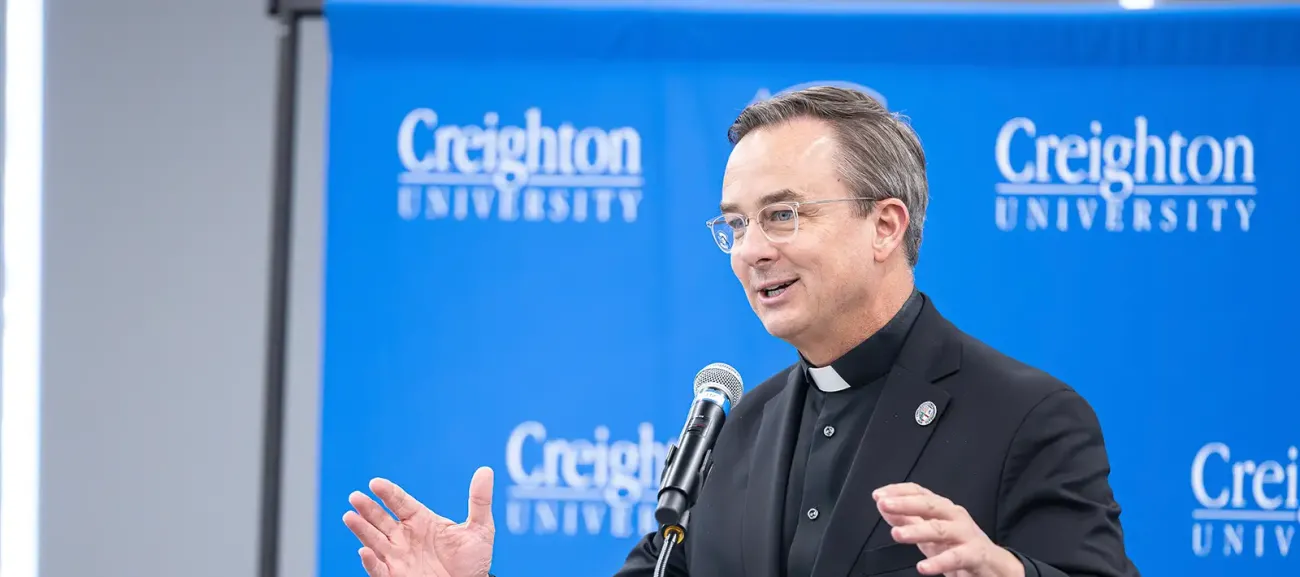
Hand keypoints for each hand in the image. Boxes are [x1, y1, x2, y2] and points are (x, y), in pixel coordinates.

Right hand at [343, 466, 495, 576]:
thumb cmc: (473, 561)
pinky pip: (379, 569)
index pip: (400, 502)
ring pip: (374, 541)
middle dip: (367, 508)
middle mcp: (405, 537)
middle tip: (355, 497)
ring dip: (361, 530)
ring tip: (349, 517)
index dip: (387, 493)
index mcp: (421, 521)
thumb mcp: (480, 529)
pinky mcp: (396, 576)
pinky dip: (371, 562)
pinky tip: (364, 551)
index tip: (375, 483)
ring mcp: (399, 557)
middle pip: (381, 519)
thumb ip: (479, 500)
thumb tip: (486, 471)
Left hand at [873, 483, 1023, 576]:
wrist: (993, 566)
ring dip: (917, 531)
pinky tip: (923, 568)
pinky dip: (939, 563)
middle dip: (905, 503)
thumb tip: (881, 505)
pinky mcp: (975, 554)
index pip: (919, 492)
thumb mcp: (928, 532)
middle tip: (884, 505)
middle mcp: (954, 515)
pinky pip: (956, 557)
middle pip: (929, 505)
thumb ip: (906, 519)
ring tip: (896, 534)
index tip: (878, 495)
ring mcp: (966, 534)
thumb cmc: (957, 545)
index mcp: (942, 508)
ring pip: (940, 529)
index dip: (898, 491)